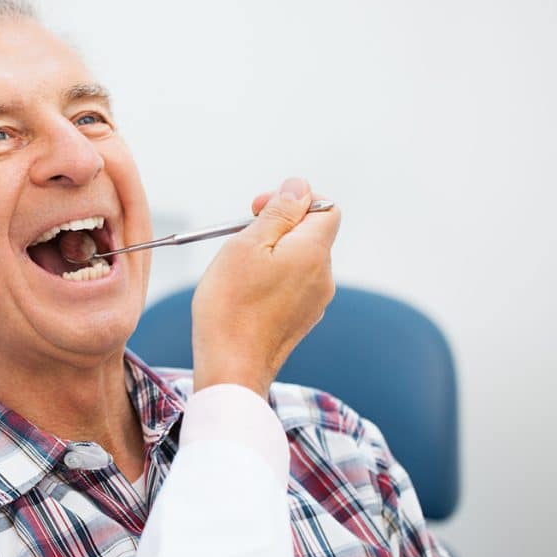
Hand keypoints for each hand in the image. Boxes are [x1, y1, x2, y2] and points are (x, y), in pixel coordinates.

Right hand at [191, 178, 340, 396]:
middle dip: (277, 227)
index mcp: (313, 252)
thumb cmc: (231, 306)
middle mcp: (322, 276)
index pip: (326, 208)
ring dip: (272, 255)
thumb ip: (277, 213)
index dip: (295, 200)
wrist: (231, 369)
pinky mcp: (301, 321)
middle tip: (241, 236)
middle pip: (311, 234)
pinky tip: (244, 294)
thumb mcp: (247, 245)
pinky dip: (271, 280)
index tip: (258, 209)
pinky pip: (292, 287)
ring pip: (299, 261)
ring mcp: (314, 302)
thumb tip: (298, 187)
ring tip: (238, 270)